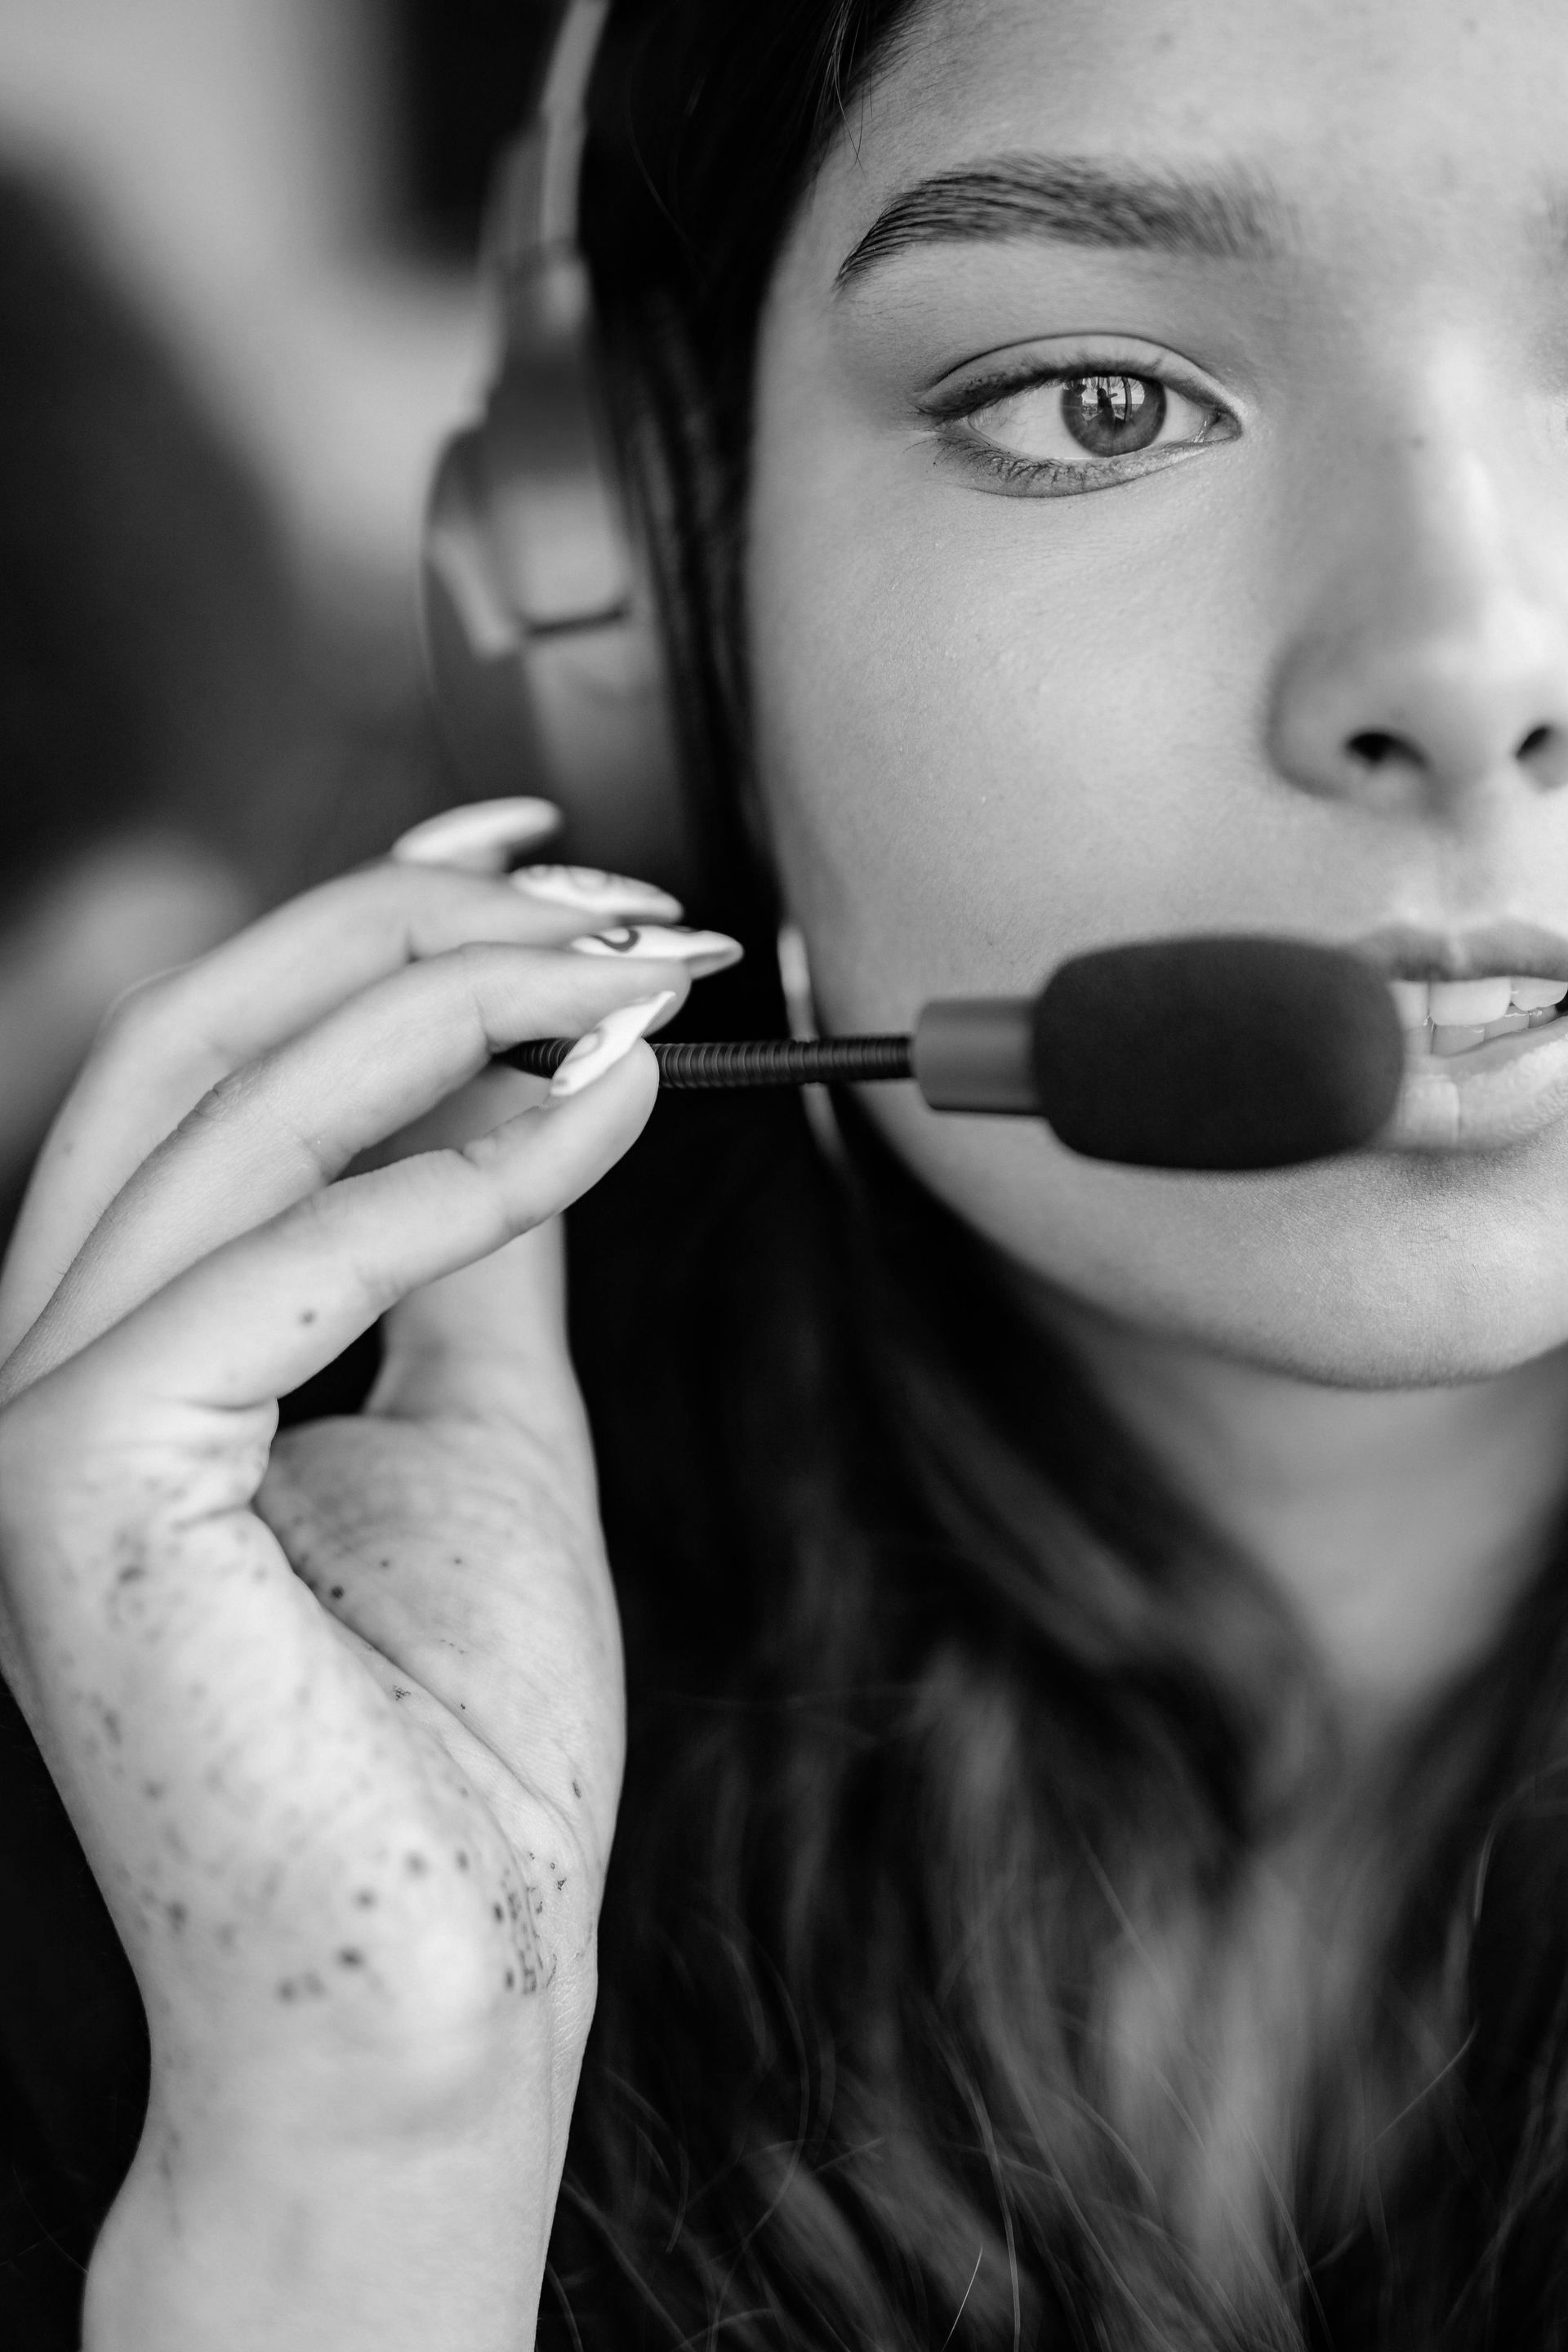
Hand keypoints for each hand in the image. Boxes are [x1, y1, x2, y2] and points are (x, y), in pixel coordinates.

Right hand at [0, 811, 726, 2348]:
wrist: (438, 1995)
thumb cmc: (458, 1744)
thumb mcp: (484, 1430)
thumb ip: (471, 1248)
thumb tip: (533, 1076)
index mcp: (121, 1343)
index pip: (213, 1063)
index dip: (361, 918)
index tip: (532, 847)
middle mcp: (41, 1362)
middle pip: (203, 1046)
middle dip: (418, 935)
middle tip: (622, 904)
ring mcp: (33, 1426)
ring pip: (231, 1121)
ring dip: (455, 1014)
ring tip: (638, 979)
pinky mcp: (75, 1491)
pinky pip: (279, 1267)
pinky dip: (452, 1177)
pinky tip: (597, 1119)